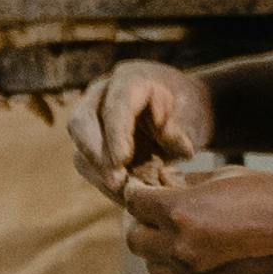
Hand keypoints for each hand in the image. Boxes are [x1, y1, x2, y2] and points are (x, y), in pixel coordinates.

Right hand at [68, 58, 213, 188]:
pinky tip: (124, 194)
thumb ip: (181, 129)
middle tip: (117, 182)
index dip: (115, 133)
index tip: (122, 160)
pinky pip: (87, 163)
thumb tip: (176, 145)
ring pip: (80, 146)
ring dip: (98, 173)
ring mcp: (92, 118)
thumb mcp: (192, 116)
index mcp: (131, 79)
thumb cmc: (187, 109)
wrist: (181, 113)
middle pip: (82, 122)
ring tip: (125, 193)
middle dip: (97, 155)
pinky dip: (103, 180)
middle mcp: (102, 94)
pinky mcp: (91, 142)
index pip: (114, 105)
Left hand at [120, 164, 272, 273]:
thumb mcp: (227, 177)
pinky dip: (181, 265)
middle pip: (135, 240)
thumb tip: (166, 182)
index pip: (135, 204)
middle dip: (140, 223)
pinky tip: (200, 249)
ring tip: (175, 232)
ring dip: (157, 247)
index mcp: (181, 213)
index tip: (143, 188)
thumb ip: (189, 183)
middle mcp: (181, 248)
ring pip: (154, 265)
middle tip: (152, 212)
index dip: (137, 193)